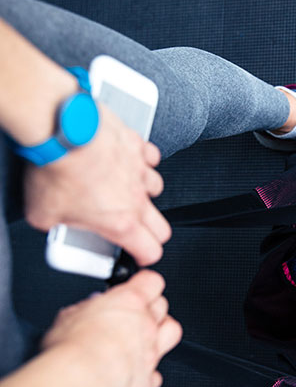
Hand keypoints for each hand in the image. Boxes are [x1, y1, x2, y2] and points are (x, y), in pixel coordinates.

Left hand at [23, 103, 170, 265]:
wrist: (62, 129)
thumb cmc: (57, 169)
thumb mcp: (42, 214)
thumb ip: (55, 225)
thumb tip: (49, 222)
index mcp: (121, 221)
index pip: (150, 251)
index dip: (144, 257)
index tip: (136, 256)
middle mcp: (136, 197)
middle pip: (162, 227)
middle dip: (150, 232)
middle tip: (132, 229)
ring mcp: (140, 169)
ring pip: (157, 189)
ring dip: (143, 192)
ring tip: (123, 189)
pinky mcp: (135, 144)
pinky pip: (150, 156)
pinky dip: (141, 159)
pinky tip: (125, 159)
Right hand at [41, 271, 181, 386]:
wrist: (79, 384)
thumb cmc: (72, 349)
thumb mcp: (69, 315)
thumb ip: (86, 308)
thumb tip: (89, 308)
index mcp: (130, 302)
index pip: (151, 281)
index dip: (145, 282)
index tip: (138, 283)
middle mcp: (146, 326)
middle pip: (162, 306)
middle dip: (150, 305)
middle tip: (133, 311)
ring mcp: (151, 352)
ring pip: (172, 332)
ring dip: (161, 331)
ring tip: (142, 335)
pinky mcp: (147, 379)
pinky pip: (156, 371)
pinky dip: (148, 369)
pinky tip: (133, 369)